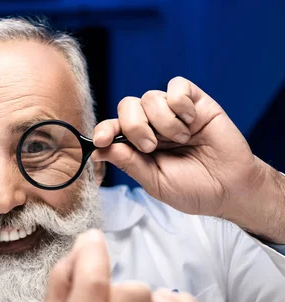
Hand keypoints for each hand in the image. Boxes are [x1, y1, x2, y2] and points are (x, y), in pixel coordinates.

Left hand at [91, 76, 280, 235]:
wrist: (231, 188)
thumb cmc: (192, 188)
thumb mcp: (154, 181)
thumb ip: (128, 163)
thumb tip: (98, 150)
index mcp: (137, 145)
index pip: (112, 128)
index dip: (103, 130)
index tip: (101, 140)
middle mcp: (152, 125)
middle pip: (127, 106)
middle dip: (134, 126)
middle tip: (151, 146)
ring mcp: (172, 112)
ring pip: (150, 97)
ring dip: (163, 121)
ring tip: (181, 139)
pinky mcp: (195, 101)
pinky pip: (176, 85)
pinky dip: (180, 103)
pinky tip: (191, 122)